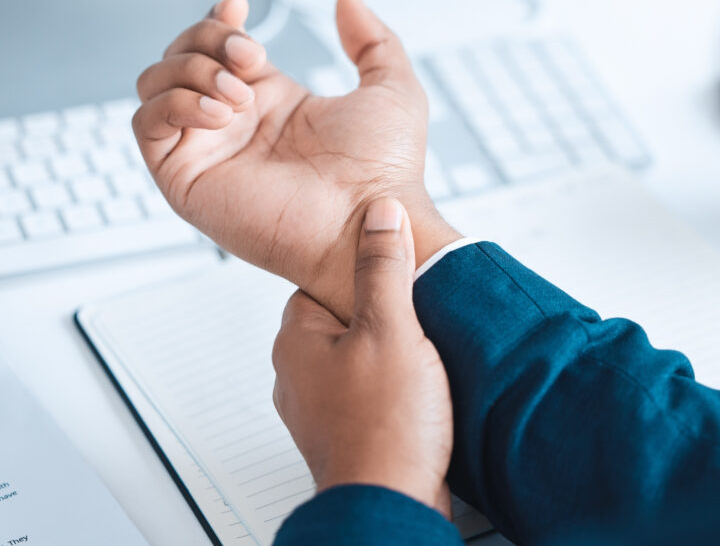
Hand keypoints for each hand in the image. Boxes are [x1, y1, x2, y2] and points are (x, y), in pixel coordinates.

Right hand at [133, 0, 458, 319]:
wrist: (369, 219)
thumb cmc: (386, 171)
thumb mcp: (391, 87)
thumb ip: (371, 38)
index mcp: (270, 102)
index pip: (214, 47)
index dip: (216, 20)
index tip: (239, 6)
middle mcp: (232, 124)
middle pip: (178, 56)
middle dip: (206, 38)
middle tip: (251, 58)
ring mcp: (207, 151)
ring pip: (154, 84)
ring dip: (191, 70)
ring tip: (240, 94)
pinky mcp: (185, 180)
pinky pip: (146, 125)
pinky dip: (174, 104)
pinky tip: (222, 113)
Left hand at [271, 197, 453, 513]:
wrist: (390, 504)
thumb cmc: (383, 427)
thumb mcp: (392, 329)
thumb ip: (384, 267)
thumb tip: (379, 214)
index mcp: (295, 339)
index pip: (323, 280)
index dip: (367, 276)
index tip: (397, 279)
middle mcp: (297, 374)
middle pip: (344, 320)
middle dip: (384, 320)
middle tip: (417, 322)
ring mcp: (319, 408)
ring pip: (358, 359)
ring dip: (392, 358)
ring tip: (423, 362)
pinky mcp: (344, 434)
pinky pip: (368, 394)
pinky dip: (393, 391)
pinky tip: (421, 395)